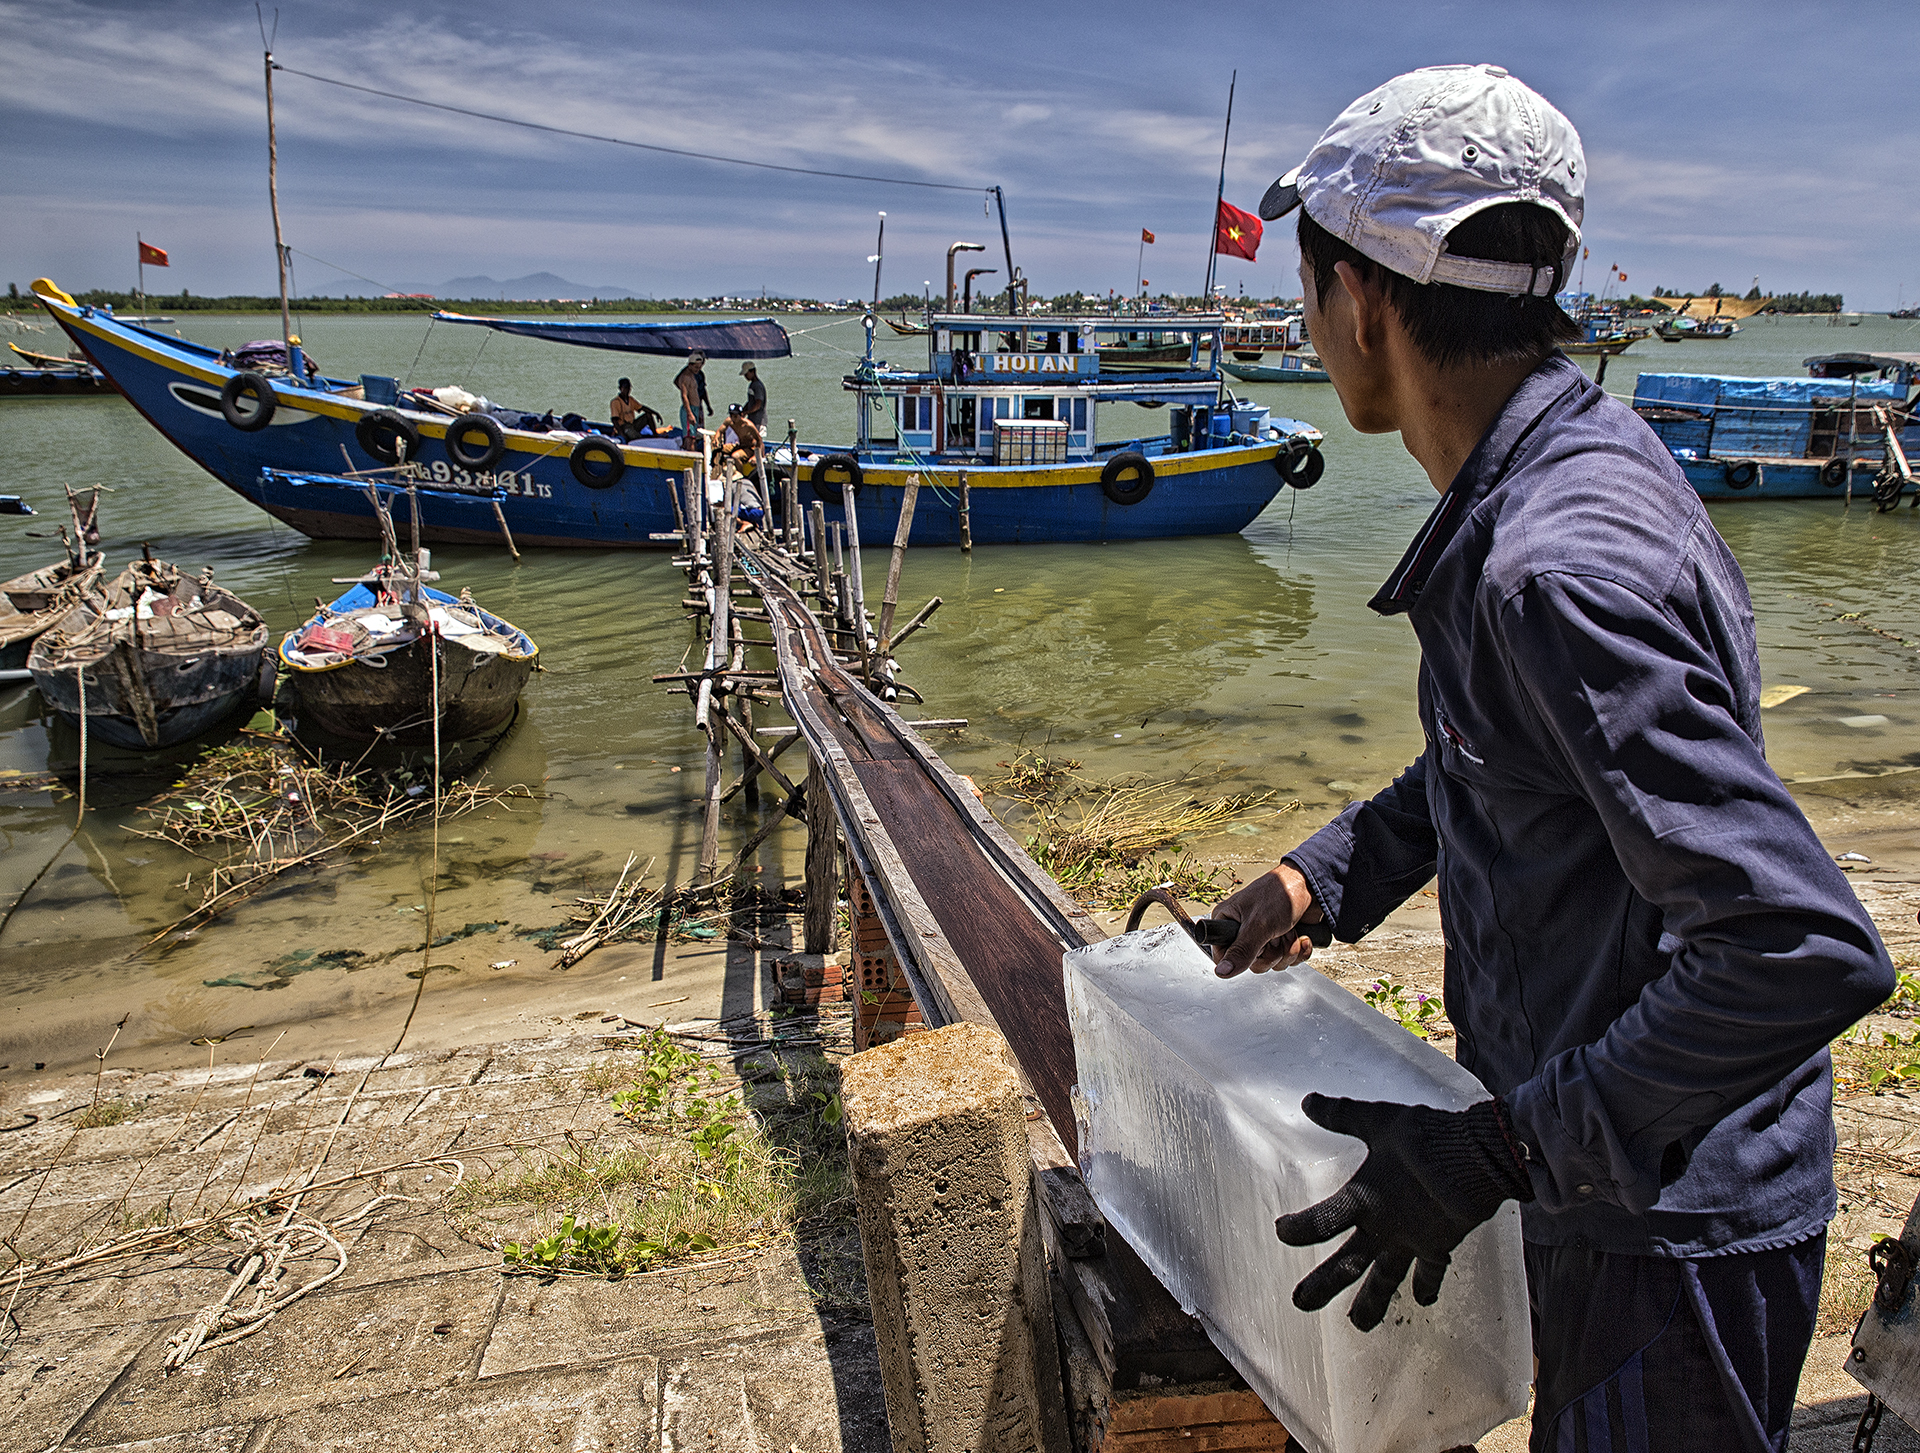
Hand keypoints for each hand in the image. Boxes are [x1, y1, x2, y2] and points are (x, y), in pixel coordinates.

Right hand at [1210, 863, 1323, 977]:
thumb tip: (1222, 972)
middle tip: (1276, 935)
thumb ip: (1241, 951)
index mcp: (1228, 922)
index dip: (1240, 959)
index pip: (1223, 956)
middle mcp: (1243, 931)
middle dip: (1272, 954)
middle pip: (1251, 964)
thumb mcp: (1258, 925)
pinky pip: (1288, 960)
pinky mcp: (1282, 940)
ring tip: (1290, 931)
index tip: (1255, 948)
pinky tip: (1302, 936)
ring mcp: (1264, 937)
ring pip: (1272, 963)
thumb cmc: (1280, 893)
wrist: (1312, 885)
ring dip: (1287, 951)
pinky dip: (1299, 951)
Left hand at [1274, 1094, 1533, 1330]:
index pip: (1322, 1221)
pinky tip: (1423, 1302)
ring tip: (1358, 1325)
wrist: (1480, 1157)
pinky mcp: (1440, 1244)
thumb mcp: (1380, 1121)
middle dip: (1324, 1285)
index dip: (1298, 1229)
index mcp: (1365, 1198)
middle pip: (1348, 1264)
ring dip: (1372, 1303)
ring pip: (1386, 1279)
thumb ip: (1343, 1116)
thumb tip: (1307, 1101)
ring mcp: (1413, 1240)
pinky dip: (1427, 1285)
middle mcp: (1385, 1226)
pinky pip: (1432, 1271)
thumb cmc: (1428, 1136)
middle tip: (1299, 1303)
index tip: (1280, 1232)